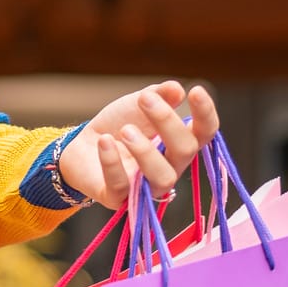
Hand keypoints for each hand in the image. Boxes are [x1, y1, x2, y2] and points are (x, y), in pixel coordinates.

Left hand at [58, 81, 220, 211]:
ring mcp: (146, 186)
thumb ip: (158, 95)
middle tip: (144, 99)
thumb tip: (177, 89)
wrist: (81, 144)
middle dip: (168, 122)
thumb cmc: (118, 124)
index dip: (206, 114)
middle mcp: (169, 167)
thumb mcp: (137, 104)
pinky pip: (120, 186)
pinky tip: (104, 140)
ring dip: (146, 151)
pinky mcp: (118, 197)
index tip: (196, 91)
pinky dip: (113, 162)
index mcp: (179, 143)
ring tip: (125, 130)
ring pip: (163, 177)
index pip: (204, 133)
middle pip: (185, 151)